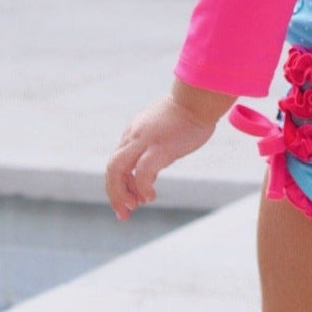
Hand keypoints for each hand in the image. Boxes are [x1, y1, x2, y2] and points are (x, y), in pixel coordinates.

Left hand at [105, 95, 216, 220]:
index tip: (130, 199)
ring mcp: (144, 141)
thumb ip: (153, 147)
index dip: (120, 184)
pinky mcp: (159, 147)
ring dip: (120, 193)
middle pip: (111, 168)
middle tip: (124, 213)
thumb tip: (151, 170)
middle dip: (114, 194)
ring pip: (117, 170)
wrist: (200, 98)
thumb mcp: (163, 129)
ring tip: (132, 208)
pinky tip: (151, 196)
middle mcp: (134, 136)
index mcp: (134, 132)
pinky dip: (142, 188)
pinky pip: (141, 173)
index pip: (118, 162)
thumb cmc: (189, 113)